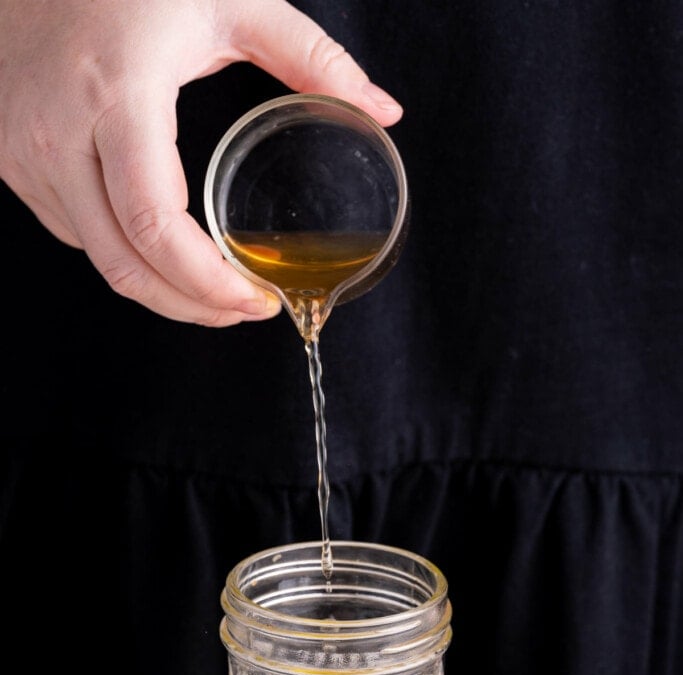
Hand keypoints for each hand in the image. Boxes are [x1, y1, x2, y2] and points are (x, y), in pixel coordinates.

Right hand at [0, 0, 402, 325]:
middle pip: (127, 267)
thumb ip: (310, 56)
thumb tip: (384, 110)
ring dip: (160, 290)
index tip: (257, 300)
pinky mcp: (10, 162)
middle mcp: (60, 136)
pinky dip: (123, 255)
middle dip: (192, 308)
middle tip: (243, 311)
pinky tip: (161, 250)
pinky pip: (74, 234)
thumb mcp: (228, 0)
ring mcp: (25, 154)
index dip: (210, 284)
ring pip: (99, 261)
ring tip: (213, 288)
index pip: (159, 227)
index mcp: (117, 96)